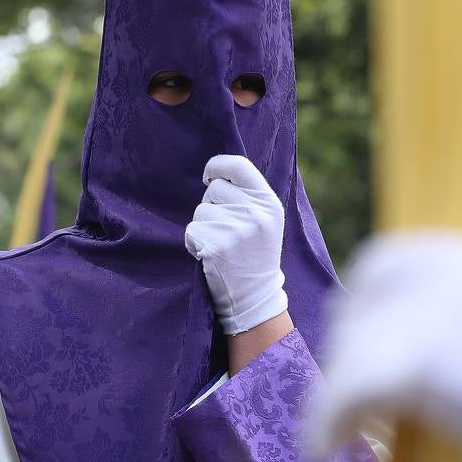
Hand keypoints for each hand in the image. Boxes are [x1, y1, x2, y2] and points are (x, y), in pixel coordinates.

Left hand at [185, 155, 287, 334]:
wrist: (254, 296)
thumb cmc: (255, 255)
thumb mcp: (265, 221)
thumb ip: (247, 196)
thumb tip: (215, 172)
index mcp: (269, 203)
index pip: (239, 165)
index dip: (217, 166)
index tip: (207, 176)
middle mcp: (256, 213)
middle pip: (214, 189)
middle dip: (212, 206)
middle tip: (226, 230)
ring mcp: (236, 230)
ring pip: (200, 211)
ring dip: (202, 227)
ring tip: (220, 245)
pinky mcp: (216, 246)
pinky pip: (191, 230)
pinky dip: (193, 243)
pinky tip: (210, 256)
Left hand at [309, 229, 461, 461]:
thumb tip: (400, 345)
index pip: (387, 261)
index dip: (358, 305)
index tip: (349, 341)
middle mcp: (457, 269)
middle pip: (360, 299)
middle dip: (343, 347)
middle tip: (341, 393)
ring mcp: (438, 310)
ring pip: (350, 349)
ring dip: (336, 394)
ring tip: (338, 432)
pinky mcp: (420, 359)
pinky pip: (345, 390)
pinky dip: (326, 423)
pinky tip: (323, 449)